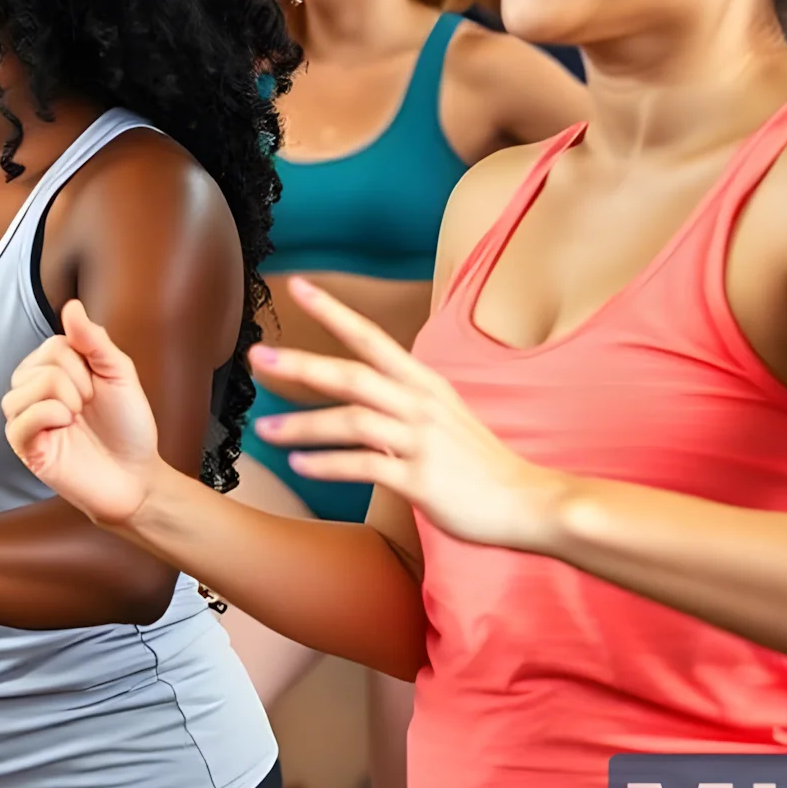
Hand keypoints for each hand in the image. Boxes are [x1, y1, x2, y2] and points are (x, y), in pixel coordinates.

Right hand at [1, 299, 174, 528]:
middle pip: (38, 363)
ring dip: (63, 399)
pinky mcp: (24, 446)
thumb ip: (94, 340)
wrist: (137, 475)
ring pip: (23, 387)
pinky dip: (48, 417)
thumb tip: (71, 305)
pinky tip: (65, 427)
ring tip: (77, 418)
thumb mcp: (119, 374)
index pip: (54, 344)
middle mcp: (35, 393)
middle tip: (89, 407)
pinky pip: (20, 419)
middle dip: (75, 382)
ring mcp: (27, 420)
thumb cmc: (127, 427)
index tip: (98, 389)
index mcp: (55, 372)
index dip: (83, 363)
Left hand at [250, 278, 569, 550]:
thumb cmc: (479, 463)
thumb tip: (360, 394)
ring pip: (352, 421)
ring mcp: (422, 441)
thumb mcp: (443, 417)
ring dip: (303, 425)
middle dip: (302, 364)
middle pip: (352, 374)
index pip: (371, 338)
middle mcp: (421, 404)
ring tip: (264, 430)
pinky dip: (328, 465)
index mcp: (424, 383)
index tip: (297, 286)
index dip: (333, 311)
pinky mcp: (422, 480)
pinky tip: (300, 465)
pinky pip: (365, 466)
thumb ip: (401, 402)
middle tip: (258, 357)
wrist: (528, 502)